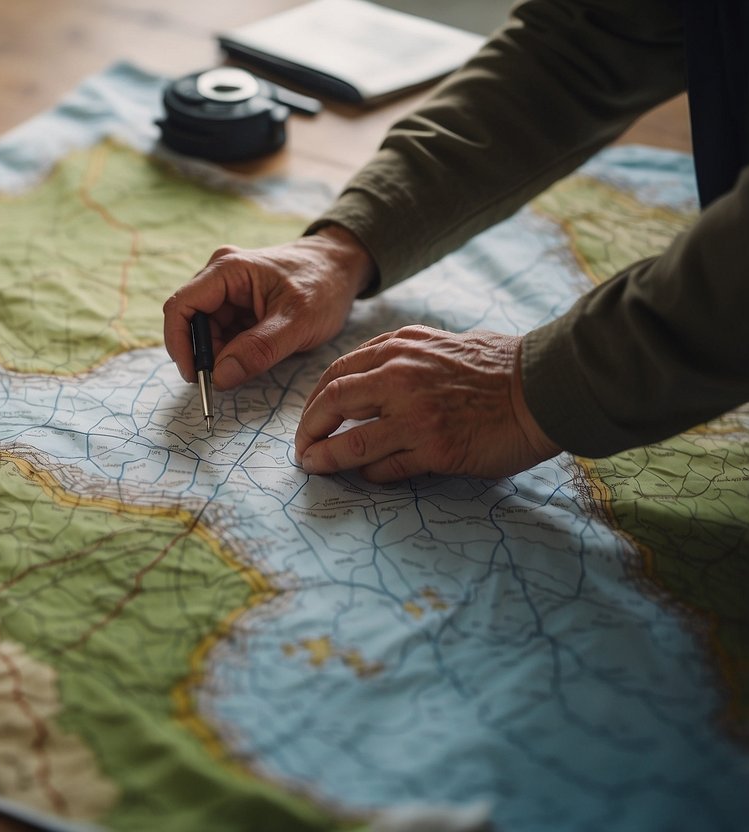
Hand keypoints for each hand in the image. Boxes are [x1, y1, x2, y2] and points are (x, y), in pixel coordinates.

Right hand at [162, 225, 375, 388]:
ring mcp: (226, 289)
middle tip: (225, 380)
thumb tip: (220, 377)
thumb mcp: (298, 322)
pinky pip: (221, 333)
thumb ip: (258, 350)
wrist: (343, 268)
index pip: (181, 306)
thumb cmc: (324, 285)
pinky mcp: (235, 304)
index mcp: (227, 270)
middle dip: (204, 354)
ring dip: (219, 355)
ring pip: (206, 332)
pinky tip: (253, 355)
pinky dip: (231, 351)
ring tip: (250, 364)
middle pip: (191, 322)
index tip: (194, 376)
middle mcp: (219, 275)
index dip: (179, 344)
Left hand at [294, 326, 561, 481]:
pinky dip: (369, 474)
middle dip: (309, 430)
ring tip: (315, 467)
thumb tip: (365, 383)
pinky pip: (385, 467)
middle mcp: (400, 376)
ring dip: (326, 459)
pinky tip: (366, 476)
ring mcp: (415, 414)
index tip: (311, 419)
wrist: (546, 386)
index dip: (316, 401)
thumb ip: (402, 357)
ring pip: (351, 443)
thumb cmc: (500, 367)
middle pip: (332, 404)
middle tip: (303, 449)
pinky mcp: (434, 447)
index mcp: (400, 347)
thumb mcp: (440, 344)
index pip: (337, 373)